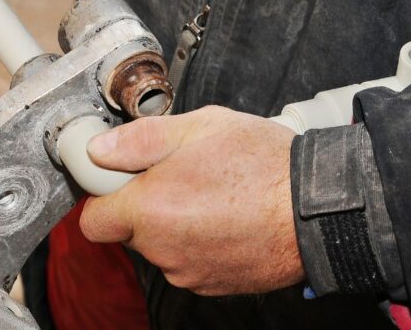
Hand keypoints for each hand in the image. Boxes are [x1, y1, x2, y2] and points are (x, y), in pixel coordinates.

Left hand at [78, 106, 303, 295]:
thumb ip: (141, 139)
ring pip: (161, 246)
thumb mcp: (200, 126)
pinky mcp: (212, 285)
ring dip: (174, 224)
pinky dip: (199, 242)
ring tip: (212, 194)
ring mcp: (188, 272)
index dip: (105, 196)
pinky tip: (227, 217)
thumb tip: (100, 149)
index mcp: (149, 208)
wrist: (318, 208)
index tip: (125, 177)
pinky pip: (189, 261)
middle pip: (129, 231)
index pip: (93, 221)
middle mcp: (163, 248)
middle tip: (180, 176)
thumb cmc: (264, 164)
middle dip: (145, 205)